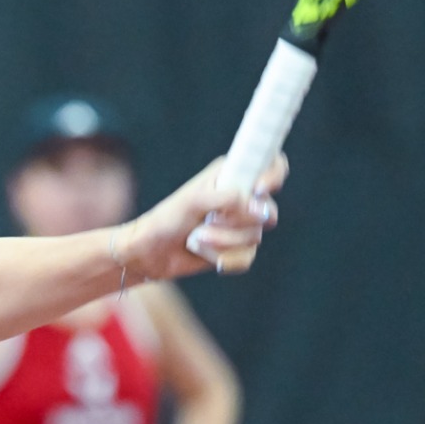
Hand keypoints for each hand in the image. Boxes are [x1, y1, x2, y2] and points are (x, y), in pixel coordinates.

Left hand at [119, 156, 287, 281]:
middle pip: (268, 211)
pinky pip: (246, 258)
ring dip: (223, 241)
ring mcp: (241, 225)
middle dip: (238, 222)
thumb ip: (226, 198)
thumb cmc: (167, 218)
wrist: (150, 252)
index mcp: (233, 174)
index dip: (274, 175)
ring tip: (197, 237)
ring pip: (254, 238)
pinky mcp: (237, 250)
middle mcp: (242, 198)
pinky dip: (225, 259)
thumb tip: (258, 207)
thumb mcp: (193, 201)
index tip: (258, 190)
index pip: (272, 164)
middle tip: (211, 220)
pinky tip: (206, 255)